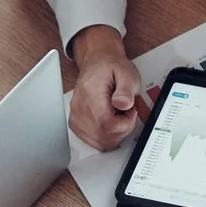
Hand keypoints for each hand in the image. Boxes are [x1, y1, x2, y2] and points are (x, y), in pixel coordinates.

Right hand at [67, 25, 143, 150]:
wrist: (97, 63)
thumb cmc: (111, 68)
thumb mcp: (127, 73)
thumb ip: (126, 89)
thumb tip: (123, 104)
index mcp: (90, 95)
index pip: (107, 125)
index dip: (125, 123)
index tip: (130, 111)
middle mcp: (79, 108)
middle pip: (104, 138)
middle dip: (122, 129)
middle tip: (125, 112)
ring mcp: (76, 118)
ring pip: (100, 143)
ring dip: (115, 134)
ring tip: (117, 115)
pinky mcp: (76, 124)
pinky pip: (94, 141)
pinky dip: (106, 136)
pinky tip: (109, 121)